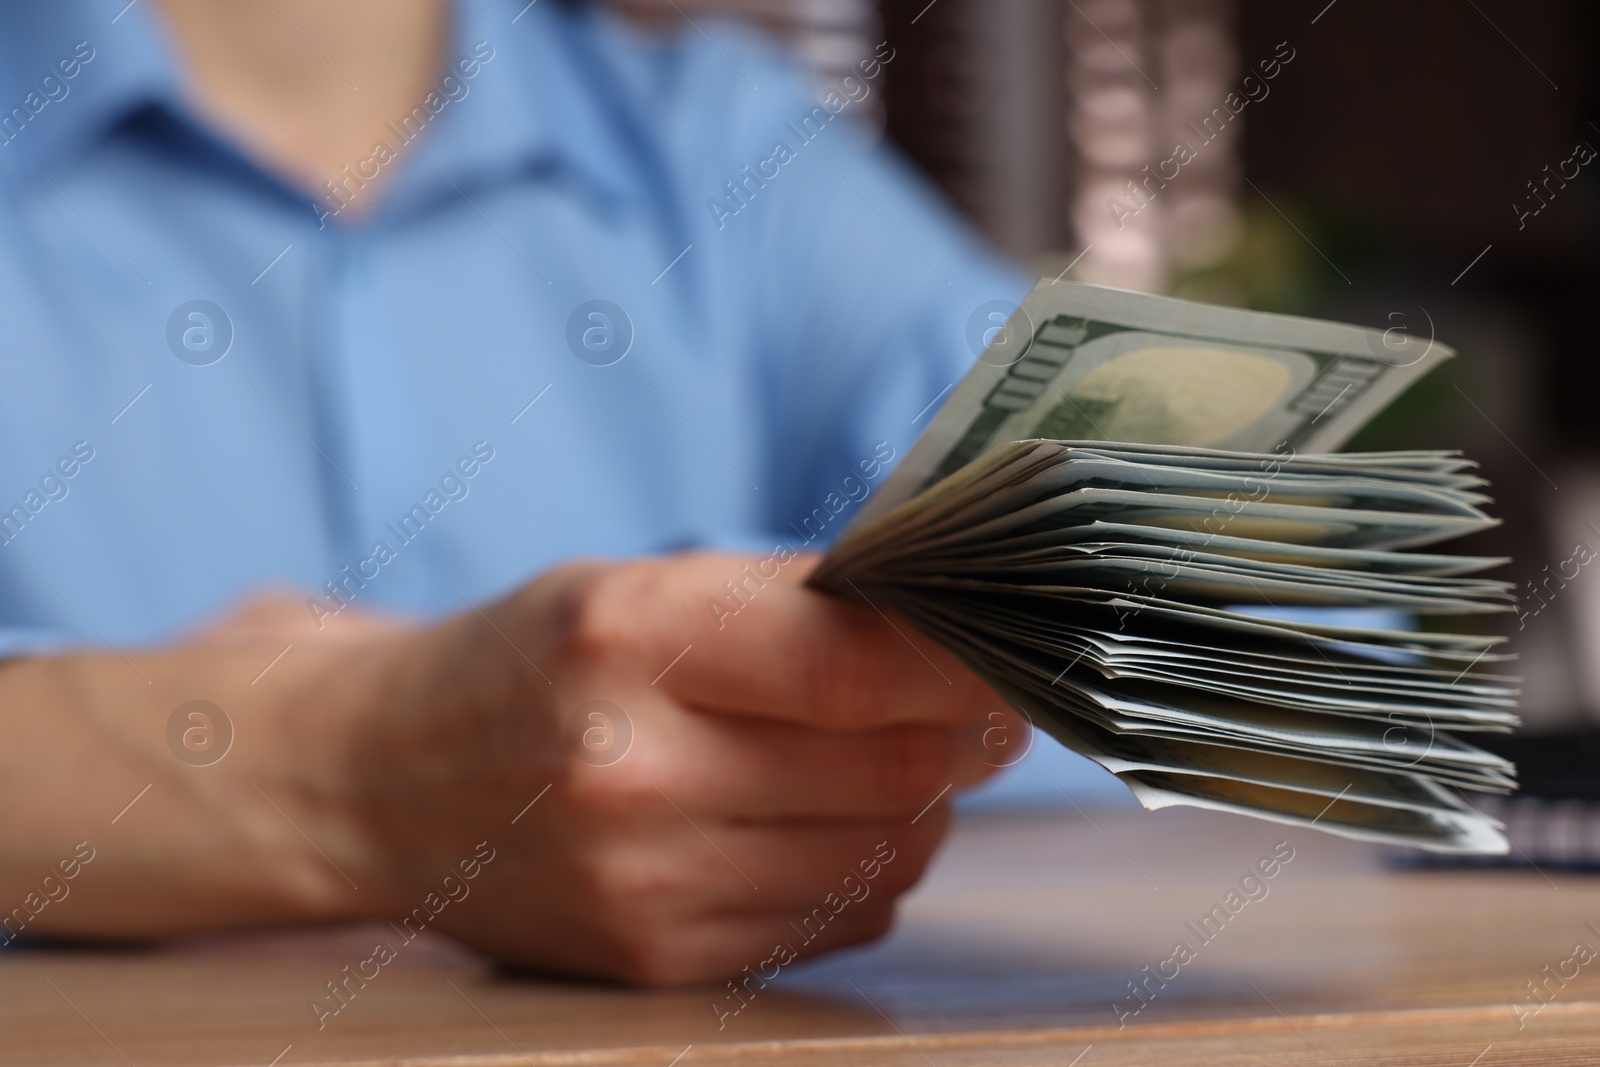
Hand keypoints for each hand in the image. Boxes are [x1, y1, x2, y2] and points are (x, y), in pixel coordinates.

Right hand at [340, 552, 1013, 983]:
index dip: (963, 659)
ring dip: (920, 801)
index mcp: (626, 640)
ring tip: (887, 756)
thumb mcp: (637, 585)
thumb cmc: (530, 662)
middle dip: (964, 731)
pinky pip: (838, 917)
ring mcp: (644, 885)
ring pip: (886, 852)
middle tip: (980, 700)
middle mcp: (633, 773)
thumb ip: (793, 601)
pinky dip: (864, 866)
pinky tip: (819, 821)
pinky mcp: (658, 960)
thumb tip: (952, 629)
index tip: (1011, 644)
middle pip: (894, 768)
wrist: (380, 782)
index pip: (859, 665)